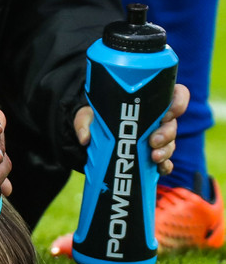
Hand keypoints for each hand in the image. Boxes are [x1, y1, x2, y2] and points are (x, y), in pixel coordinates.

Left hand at [73, 83, 189, 174]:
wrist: (94, 135)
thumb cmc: (96, 118)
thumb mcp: (87, 116)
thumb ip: (84, 122)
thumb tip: (85, 138)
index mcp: (147, 102)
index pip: (175, 95)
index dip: (178, 102)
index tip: (167, 112)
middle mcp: (156, 119)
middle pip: (172, 124)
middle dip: (166, 133)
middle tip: (153, 141)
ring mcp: (157, 138)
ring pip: (170, 144)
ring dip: (165, 151)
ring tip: (153, 157)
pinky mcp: (153, 155)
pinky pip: (166, 161)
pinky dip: (165, 166)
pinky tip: (160, 169)